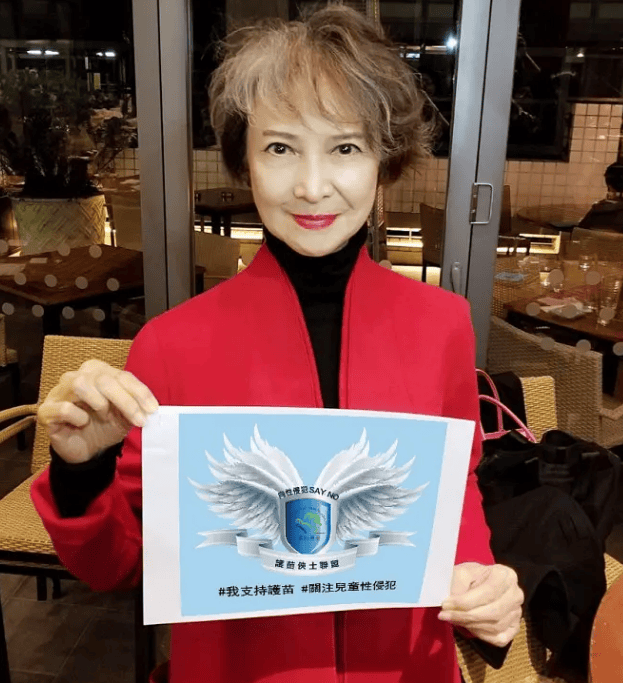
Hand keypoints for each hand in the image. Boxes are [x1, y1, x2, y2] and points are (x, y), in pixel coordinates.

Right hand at [37, 359, 158, 464]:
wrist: (85, 451)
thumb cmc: (105, 427)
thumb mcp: (125, 417)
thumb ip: (136, 408)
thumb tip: (151, 408)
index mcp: (99, 372)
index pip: (122, 375)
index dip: (140, 392)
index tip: (152, 410)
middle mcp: (78, 376)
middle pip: (104, 379)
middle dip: (125, 400)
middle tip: (139, 420)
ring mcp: (59, 391)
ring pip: (80, 384)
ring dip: (99, 403)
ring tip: (105, 417)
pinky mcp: (47, 410)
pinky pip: (64, 408)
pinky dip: (78, 417)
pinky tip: (82, 423)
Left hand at [438, 562, 522, 646]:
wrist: (477, 584)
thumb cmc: (470, 577)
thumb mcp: (462, 572)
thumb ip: (458, 583)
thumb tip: (452, 602)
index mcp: (505, 575)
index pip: (488, 592)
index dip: (465, 601)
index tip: (446, 604)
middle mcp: (516, 594)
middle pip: (493, 612)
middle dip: (466, 615)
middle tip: (445, 615)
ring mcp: (517, 612)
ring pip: (495, 626)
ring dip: (470, 625)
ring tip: (452, 618)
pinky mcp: (514, 628)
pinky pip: (498, 638)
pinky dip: (480, 634)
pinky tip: (467, 626)